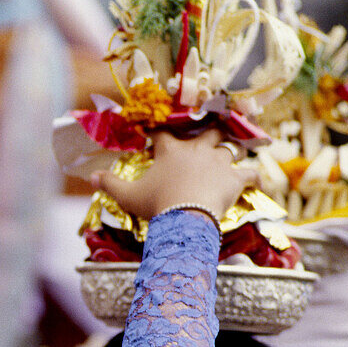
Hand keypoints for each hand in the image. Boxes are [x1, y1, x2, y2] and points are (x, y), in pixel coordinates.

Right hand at [92, 130, 256, 222]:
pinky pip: (250, 173)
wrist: (185, 217)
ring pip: (233, 147)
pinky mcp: (234, 179)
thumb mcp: (127, 196)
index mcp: (171, 151)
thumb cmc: (156, 204)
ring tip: (236, 151)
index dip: (158, 132)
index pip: (163, 134)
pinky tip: (256, 178)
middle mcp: (197, 150)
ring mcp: (218, 162)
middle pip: (209, 130)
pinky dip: (254, 176)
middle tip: (211, 131)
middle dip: (211, 129)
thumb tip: (90, 177)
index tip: (154, 133)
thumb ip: (110, 184)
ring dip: (235, 150)